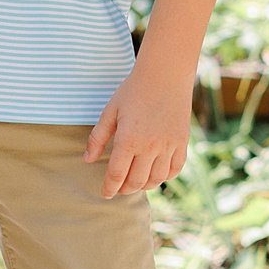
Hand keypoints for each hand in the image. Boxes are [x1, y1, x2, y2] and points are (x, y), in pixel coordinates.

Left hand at [84, 62, 193, 197]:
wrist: (165, 74)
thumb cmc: (133, 90)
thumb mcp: (110, 111)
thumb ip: (98, 137)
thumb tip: (87, 160)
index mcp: (128, 139)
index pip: (117, 174)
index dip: (109, 188)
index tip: (105, 193)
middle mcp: (149, 146)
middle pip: (136, 182)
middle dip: (125, 189)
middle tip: (118, 188)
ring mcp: (168, 145)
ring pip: (156, 179)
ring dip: (144, 185)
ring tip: (135, 182)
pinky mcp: (181, 142)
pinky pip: (175, 169)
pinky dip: (165, 177)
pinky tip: (156, 174)